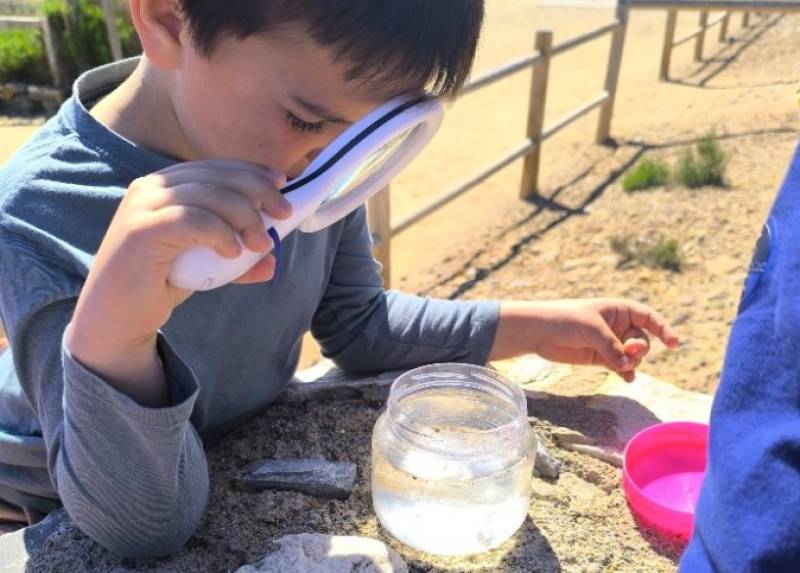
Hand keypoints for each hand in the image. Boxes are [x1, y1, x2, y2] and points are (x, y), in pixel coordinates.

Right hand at [66, 159, 290, 404]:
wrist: (117, 317)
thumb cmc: (159, 284)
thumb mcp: (206, 267)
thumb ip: (236, 260)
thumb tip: (272, 261)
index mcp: (165, 185)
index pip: (216, 167)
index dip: (252, 172)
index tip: (281, 185)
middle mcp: (152, 187)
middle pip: (217, 175)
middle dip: (258, 191)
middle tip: (284, 214)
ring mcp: (143, 206)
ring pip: (209, 195)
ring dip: (245, 217)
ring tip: (261, 244)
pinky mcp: (140, 229)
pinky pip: (192, 220)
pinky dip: (220, 233)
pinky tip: (233, 252)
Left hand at [490, 299, 679, 381]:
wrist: (539, 332)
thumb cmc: (565, 320)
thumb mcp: (592, 329)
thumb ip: (612, 347)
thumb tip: (628, 366)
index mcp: (619, 310)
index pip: (648, 317)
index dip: (663, 328)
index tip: (674, 343)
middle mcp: (618, 326)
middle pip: (642, 341)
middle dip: (640, 349)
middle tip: (630, 352)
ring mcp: (610, 343)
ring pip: (633, 356)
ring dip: (631, 362)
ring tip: (620, 364)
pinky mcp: (600, 358)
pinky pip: (621, 367)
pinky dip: (625, 372)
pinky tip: (627, 378)